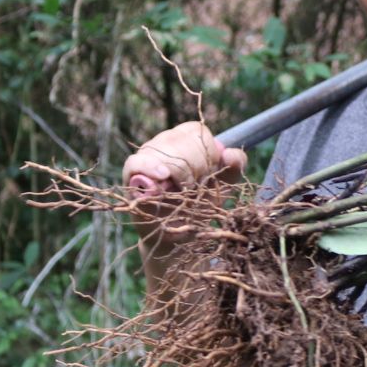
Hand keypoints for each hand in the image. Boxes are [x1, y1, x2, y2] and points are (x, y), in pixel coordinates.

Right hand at [122, 122, 246, 298]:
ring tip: (182, 191)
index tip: (210, 175)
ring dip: (177, 171)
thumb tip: (230, 153)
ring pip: (160, 149)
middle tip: (195, 188)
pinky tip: (162, 176)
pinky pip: (136, 162)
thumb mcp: (223, 186)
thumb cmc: (201, 205)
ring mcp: (146, 158)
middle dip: (193, 166)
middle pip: (178, 140)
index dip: (205, 152)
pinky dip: (149, 167)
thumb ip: (234, 167)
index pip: (195, 132)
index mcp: (187, 141)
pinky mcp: (132, 176)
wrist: (181, 235)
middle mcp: (164, 144)